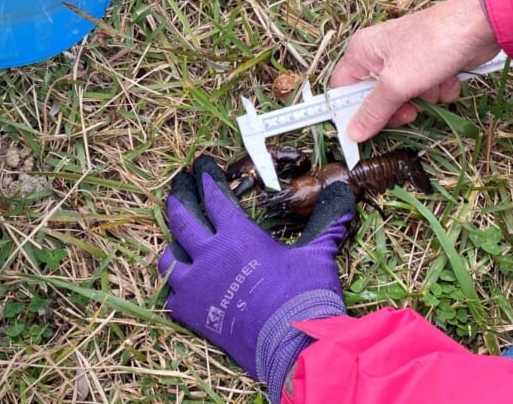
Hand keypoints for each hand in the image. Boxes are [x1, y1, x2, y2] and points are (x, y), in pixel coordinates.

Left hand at [158, 155, 354, 402]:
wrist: (294, 348)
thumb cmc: (306, 296)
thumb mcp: (318, 253)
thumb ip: (326, 220)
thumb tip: (342, 192)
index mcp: (237, 236)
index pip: (214, 196)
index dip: (206, 177)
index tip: (201, 165)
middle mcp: (209, 256)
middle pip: (183, 217)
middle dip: (180, 195)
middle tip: (179, 182)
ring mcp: (196, 286)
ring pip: (170, 255)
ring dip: (174, 241)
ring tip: (179, 236)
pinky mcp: (192, 314)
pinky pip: (172, 292)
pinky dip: (176, 283)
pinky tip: (185, 281)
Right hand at [331, 0, 500, 141]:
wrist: (482, 25)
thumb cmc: (433, 44)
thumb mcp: (397, 84)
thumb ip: (374, 111)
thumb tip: (354, 133)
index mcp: (361, 52)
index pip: (342, 90)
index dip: (350, 112)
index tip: (360, 132)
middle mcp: (379, 55)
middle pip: (375, 99)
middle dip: (395, 108)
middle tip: (408, 110)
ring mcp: (405, 61)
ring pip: (403, 99)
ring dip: (422, 99)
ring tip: (433, 83)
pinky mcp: (428, 66)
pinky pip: (425, 92)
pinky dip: (437, 90)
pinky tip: (447, 77)